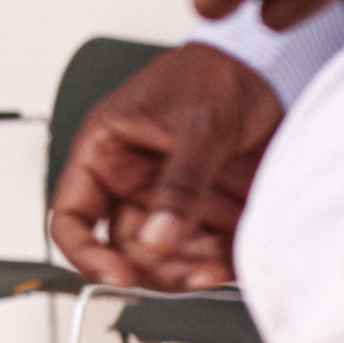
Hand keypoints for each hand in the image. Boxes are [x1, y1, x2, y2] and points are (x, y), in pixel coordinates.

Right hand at [45, 43, 286, 290]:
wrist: (271, 68)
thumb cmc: (215, 73)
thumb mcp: (198, 121)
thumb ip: (181, 182)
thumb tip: (159, 235)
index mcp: (107, 154)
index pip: (72, 217)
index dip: (85, 252)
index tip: (117, 274)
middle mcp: (133, 183)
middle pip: (126, 249)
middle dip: (159, 267)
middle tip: (193, 271)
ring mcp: (172, 201)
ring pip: (168, 258)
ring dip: (193, 269)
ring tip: (221, 264)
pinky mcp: (210, 213)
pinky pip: (208, 252)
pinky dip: (222, 263)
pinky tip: (237, 258)